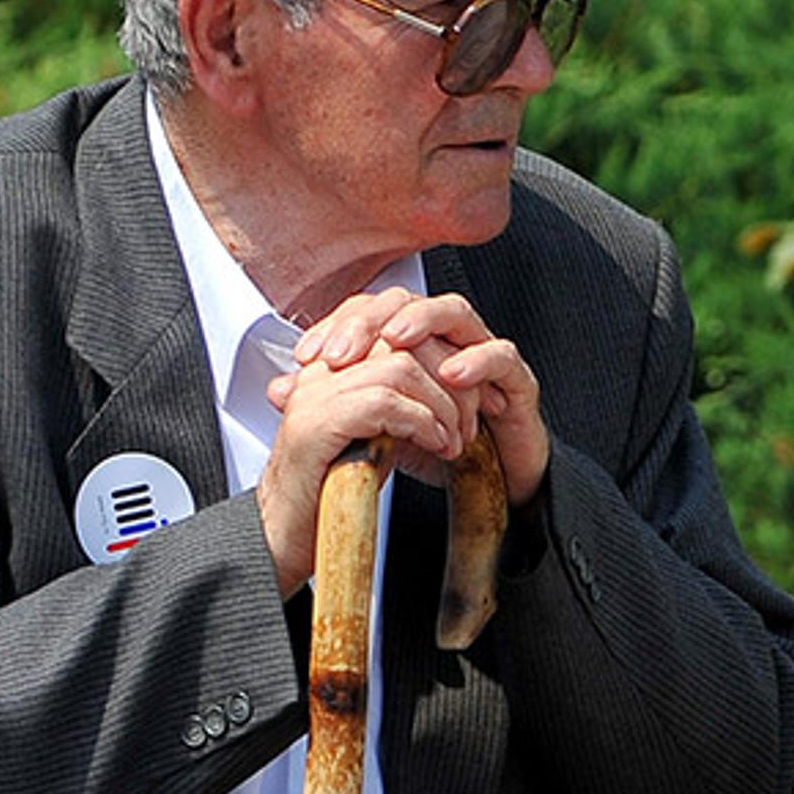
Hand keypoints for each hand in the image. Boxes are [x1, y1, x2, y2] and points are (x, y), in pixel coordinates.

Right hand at [259, 332, 473, 595]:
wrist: (283, 539)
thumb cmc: (329, 498)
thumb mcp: (373, 442)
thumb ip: (399, 413)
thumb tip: (448, 400)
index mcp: (332, 371)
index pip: (393, 332)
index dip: (441, 360)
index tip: (469, 398)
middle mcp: (320, 374)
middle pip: (401, 341)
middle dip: (449, 380)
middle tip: (468, 422)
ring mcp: (314, 396)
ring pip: (399, 367)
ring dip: (441, 404)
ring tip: (453, 438)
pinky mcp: (316, 424)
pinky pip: (384, 402)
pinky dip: (422, 422)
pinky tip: (436, 445)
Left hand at [275, 287, 550, 498]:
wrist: (493, 489)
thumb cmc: (436, 451)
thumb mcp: (371, 428)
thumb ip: (330, 404)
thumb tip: (276, 389)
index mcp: (411, 344)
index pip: (371, 312)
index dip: (338, 324)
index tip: (308, 355)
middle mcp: (445, 340)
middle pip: (407, 303)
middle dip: (372, 321)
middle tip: (342, 351)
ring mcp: (482, 354)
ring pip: (455, 313)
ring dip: (424, 322)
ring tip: (396, 341)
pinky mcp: (517, 382)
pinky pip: (502, 356)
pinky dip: (478, 359)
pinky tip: (452, 373)